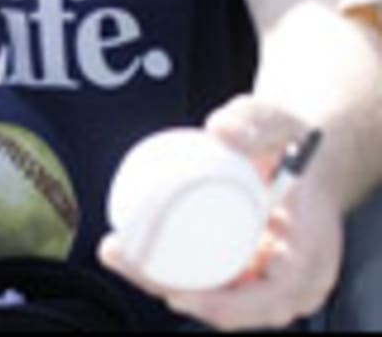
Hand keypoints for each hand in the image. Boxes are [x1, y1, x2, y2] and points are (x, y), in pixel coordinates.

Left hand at [99, 97, 340, 329]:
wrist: (297, 152)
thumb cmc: (289, 140)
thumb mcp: (277, 120)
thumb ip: (254, 121)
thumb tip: (221, 131)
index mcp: (310, 255)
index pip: (273, 298)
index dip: (226, 305)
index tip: (179, 294)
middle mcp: (288, 280)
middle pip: (229, 306)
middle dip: (171, 289)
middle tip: (124, 258)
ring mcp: (260, 277)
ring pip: (208, 294)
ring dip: (158, 280)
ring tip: (115, 251)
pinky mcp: (238, 267)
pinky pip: (201, 275)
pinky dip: (165, 266)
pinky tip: (128, 245)